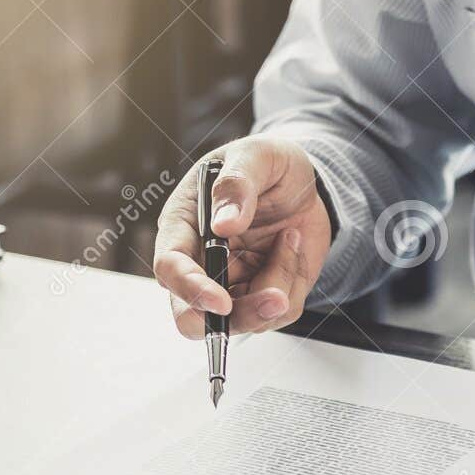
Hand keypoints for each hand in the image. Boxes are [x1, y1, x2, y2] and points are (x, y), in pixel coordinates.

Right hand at [153, 136, 332, 336]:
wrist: (304, 184)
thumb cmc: (267, 166)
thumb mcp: (256, 155)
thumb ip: (236, 183)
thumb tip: (224, 224)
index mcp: (182, 226)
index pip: (170, 267)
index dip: (191, 289)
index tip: (221, 301)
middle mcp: (199, 263)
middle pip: (193, 318)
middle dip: (235, 317)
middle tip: (275, 299)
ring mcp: (230, 285)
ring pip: (245, 319)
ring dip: (279, 282)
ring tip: (291, 236)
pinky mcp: (259, 296)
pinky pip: (278, 311)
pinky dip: (294, 279)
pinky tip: (291, 245)